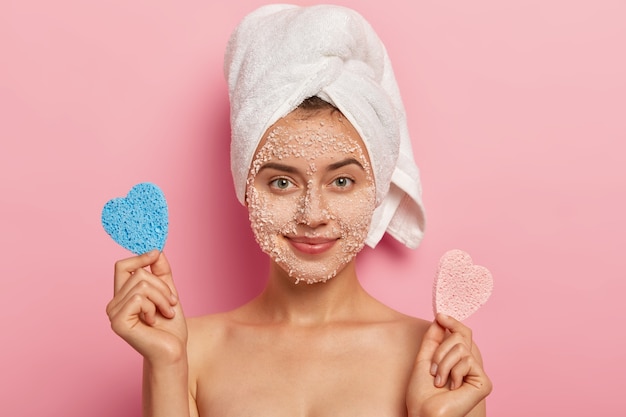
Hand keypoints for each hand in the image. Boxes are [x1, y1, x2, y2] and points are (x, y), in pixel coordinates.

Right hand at [106, 250, 187, 364]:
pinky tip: (154, 321)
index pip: (122, 266)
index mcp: (123, 296)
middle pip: (137, 272)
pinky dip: (153, 307)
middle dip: (161, 285)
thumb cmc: (170, 326)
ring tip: (166, 312)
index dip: (139, 257)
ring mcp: (113, 313)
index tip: (156, 254)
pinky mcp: (118, 322)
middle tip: (171, 302)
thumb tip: (156, 250)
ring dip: (161, 297)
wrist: (173, 351)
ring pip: (141, 284)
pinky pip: (138, 298)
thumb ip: (161, 271)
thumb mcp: (168, 292)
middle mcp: (114, 303)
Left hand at [406, 314, 491, 416]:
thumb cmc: (421, 391)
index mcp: (456, 359)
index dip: (453, 322)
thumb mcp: (425, 357)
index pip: (461, 333)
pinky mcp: (483, 382)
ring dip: (443, 363)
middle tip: (433, 368)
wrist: (423, 411)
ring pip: (461, 348)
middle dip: (440, 350)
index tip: (440, 315)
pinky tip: (451, 387)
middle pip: (460, 336)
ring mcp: (477, 373)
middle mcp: (469, 365)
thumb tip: (440, 317)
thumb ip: (433, 338)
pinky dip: (453, 372)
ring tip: (439, 380)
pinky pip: (467, 361)